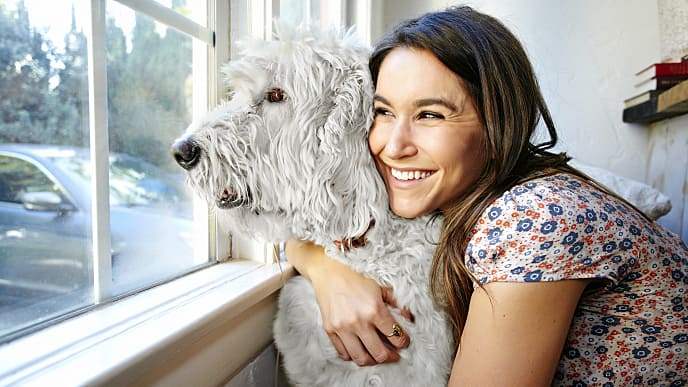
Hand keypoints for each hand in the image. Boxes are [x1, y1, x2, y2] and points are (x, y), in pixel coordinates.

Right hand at [285, 239, 411, 365]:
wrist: (327, 269)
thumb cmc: (355, 274)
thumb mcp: (380, 285)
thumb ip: (396, 302)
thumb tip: (409, 317)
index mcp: (374, 309)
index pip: (396, 336)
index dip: (403, 342)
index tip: (403, 341)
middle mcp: (358, 322)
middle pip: (379, 353)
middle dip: (391, 357)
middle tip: (394, 355)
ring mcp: (342, 328)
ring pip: (361, 358)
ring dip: (372, 360)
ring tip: (377, 355)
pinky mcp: (330, 330)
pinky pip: (343, 353)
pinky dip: (353, 355)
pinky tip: (360, 349)